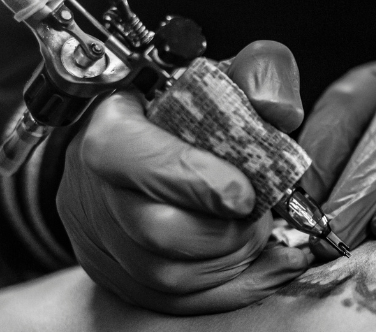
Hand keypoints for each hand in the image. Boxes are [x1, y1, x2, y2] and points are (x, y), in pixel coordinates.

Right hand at [57, 41, 311, 314]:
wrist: (135, 149)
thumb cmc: (179, 113)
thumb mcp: (221, 75)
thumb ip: (259, 72)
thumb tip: (278, 108)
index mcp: (111, 131)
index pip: (132, 158)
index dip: (195, 178)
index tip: (245, 189)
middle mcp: (97, 193)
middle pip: (157, 231)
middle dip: (226, 229)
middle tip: (256, 211)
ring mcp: (104, 243)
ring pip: (169, 277)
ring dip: (233, 260)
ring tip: (257, 230)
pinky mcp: (122, 279)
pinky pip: (181, 303)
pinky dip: (236, 288)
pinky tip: (268, 264)